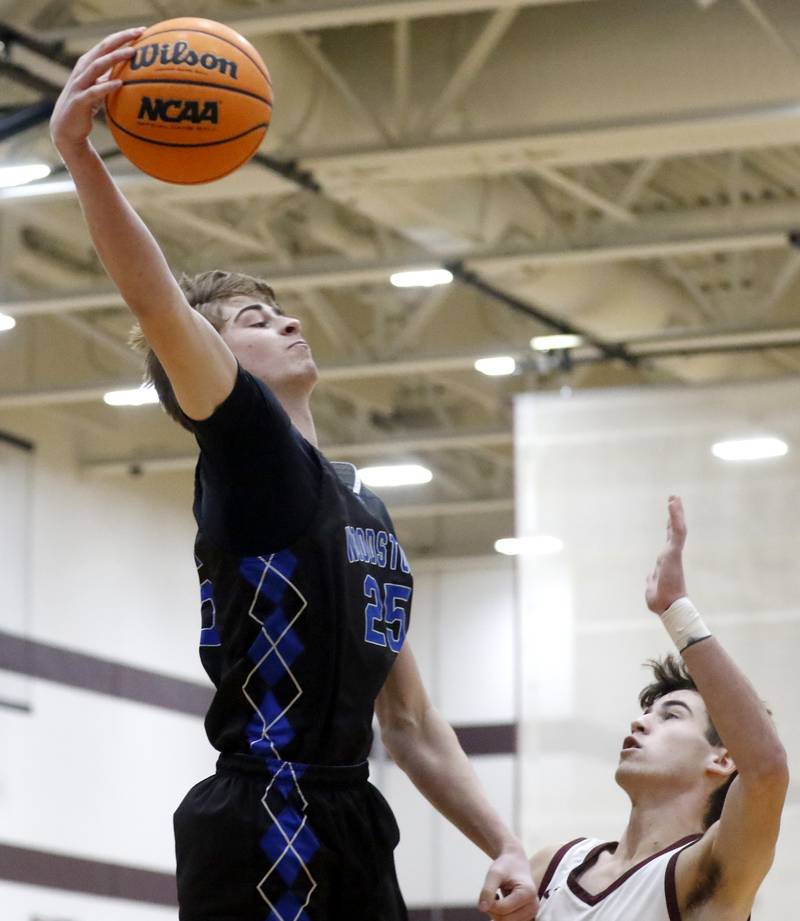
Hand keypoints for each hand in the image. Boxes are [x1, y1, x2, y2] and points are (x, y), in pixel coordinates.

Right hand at [50, 27, 145, 154]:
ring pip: (97, 66)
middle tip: (139, 33)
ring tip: (132, 53)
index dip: (122, 36)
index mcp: (88, 65)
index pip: (106, 45)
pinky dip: (107, 86)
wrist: (67, 130)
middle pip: (102, 49)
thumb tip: (130, 74)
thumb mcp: (100, 90)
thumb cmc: (86, 108)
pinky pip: (94, 92)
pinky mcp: (80, 101)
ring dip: (115, 58)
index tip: (142, 30)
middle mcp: (82, 70)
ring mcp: (79, 84)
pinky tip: (120, 84)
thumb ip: (110, 79)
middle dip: (121, 39)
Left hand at [478, 845, 537, 920]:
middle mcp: (533, 906)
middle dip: (493, 910)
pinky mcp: (527, 916)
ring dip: (497, 913)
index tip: (487, 890)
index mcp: (528, 893)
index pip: (503, 909)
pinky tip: (502, 903)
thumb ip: (488, 890)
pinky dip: (502, 915)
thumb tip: (482, 908)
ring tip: (497, 897)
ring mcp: (532, 913)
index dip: (490, 902)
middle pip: (505, 920)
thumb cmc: (505, 866)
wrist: (515, 863)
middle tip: (490, 895)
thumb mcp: (494, 873)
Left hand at [645, 495, 687, 614]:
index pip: (669, 540)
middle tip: (673, 499)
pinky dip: (675, 518)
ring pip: (677, 528)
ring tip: (674, 498)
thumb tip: (651, 577)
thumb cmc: (661, 601)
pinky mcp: (674, 553)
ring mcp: (673, 553)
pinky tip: (673, 506)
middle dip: (674, 515)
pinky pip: (677, 532)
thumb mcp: (652, 587)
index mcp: (666, 561)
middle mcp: (671, 555)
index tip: (669, 516)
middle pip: (674, 530)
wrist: (668, 607)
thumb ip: (652, 579)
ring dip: (676, 512)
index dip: (670, 527)